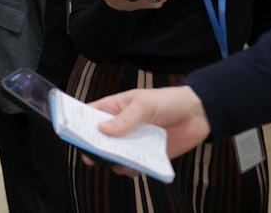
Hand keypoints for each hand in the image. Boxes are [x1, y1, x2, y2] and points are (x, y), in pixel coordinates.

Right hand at [90, 86, 209, 163]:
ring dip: (114, 162)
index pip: (88, 116)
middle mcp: (119, 127)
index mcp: (113, 109)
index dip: (78, 124)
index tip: (73, 135)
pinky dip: (131, 170)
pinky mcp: (146, 156)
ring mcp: (132, 142)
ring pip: (113, 156)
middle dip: (94, 149)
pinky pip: (132, 166)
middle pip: (98, 140)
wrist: (198, 115)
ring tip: (121, 162)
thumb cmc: (167, 101)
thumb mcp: (144, 104)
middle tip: (96, 156)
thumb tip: (103, 130)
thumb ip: (125, 118)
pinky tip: (135, 169)